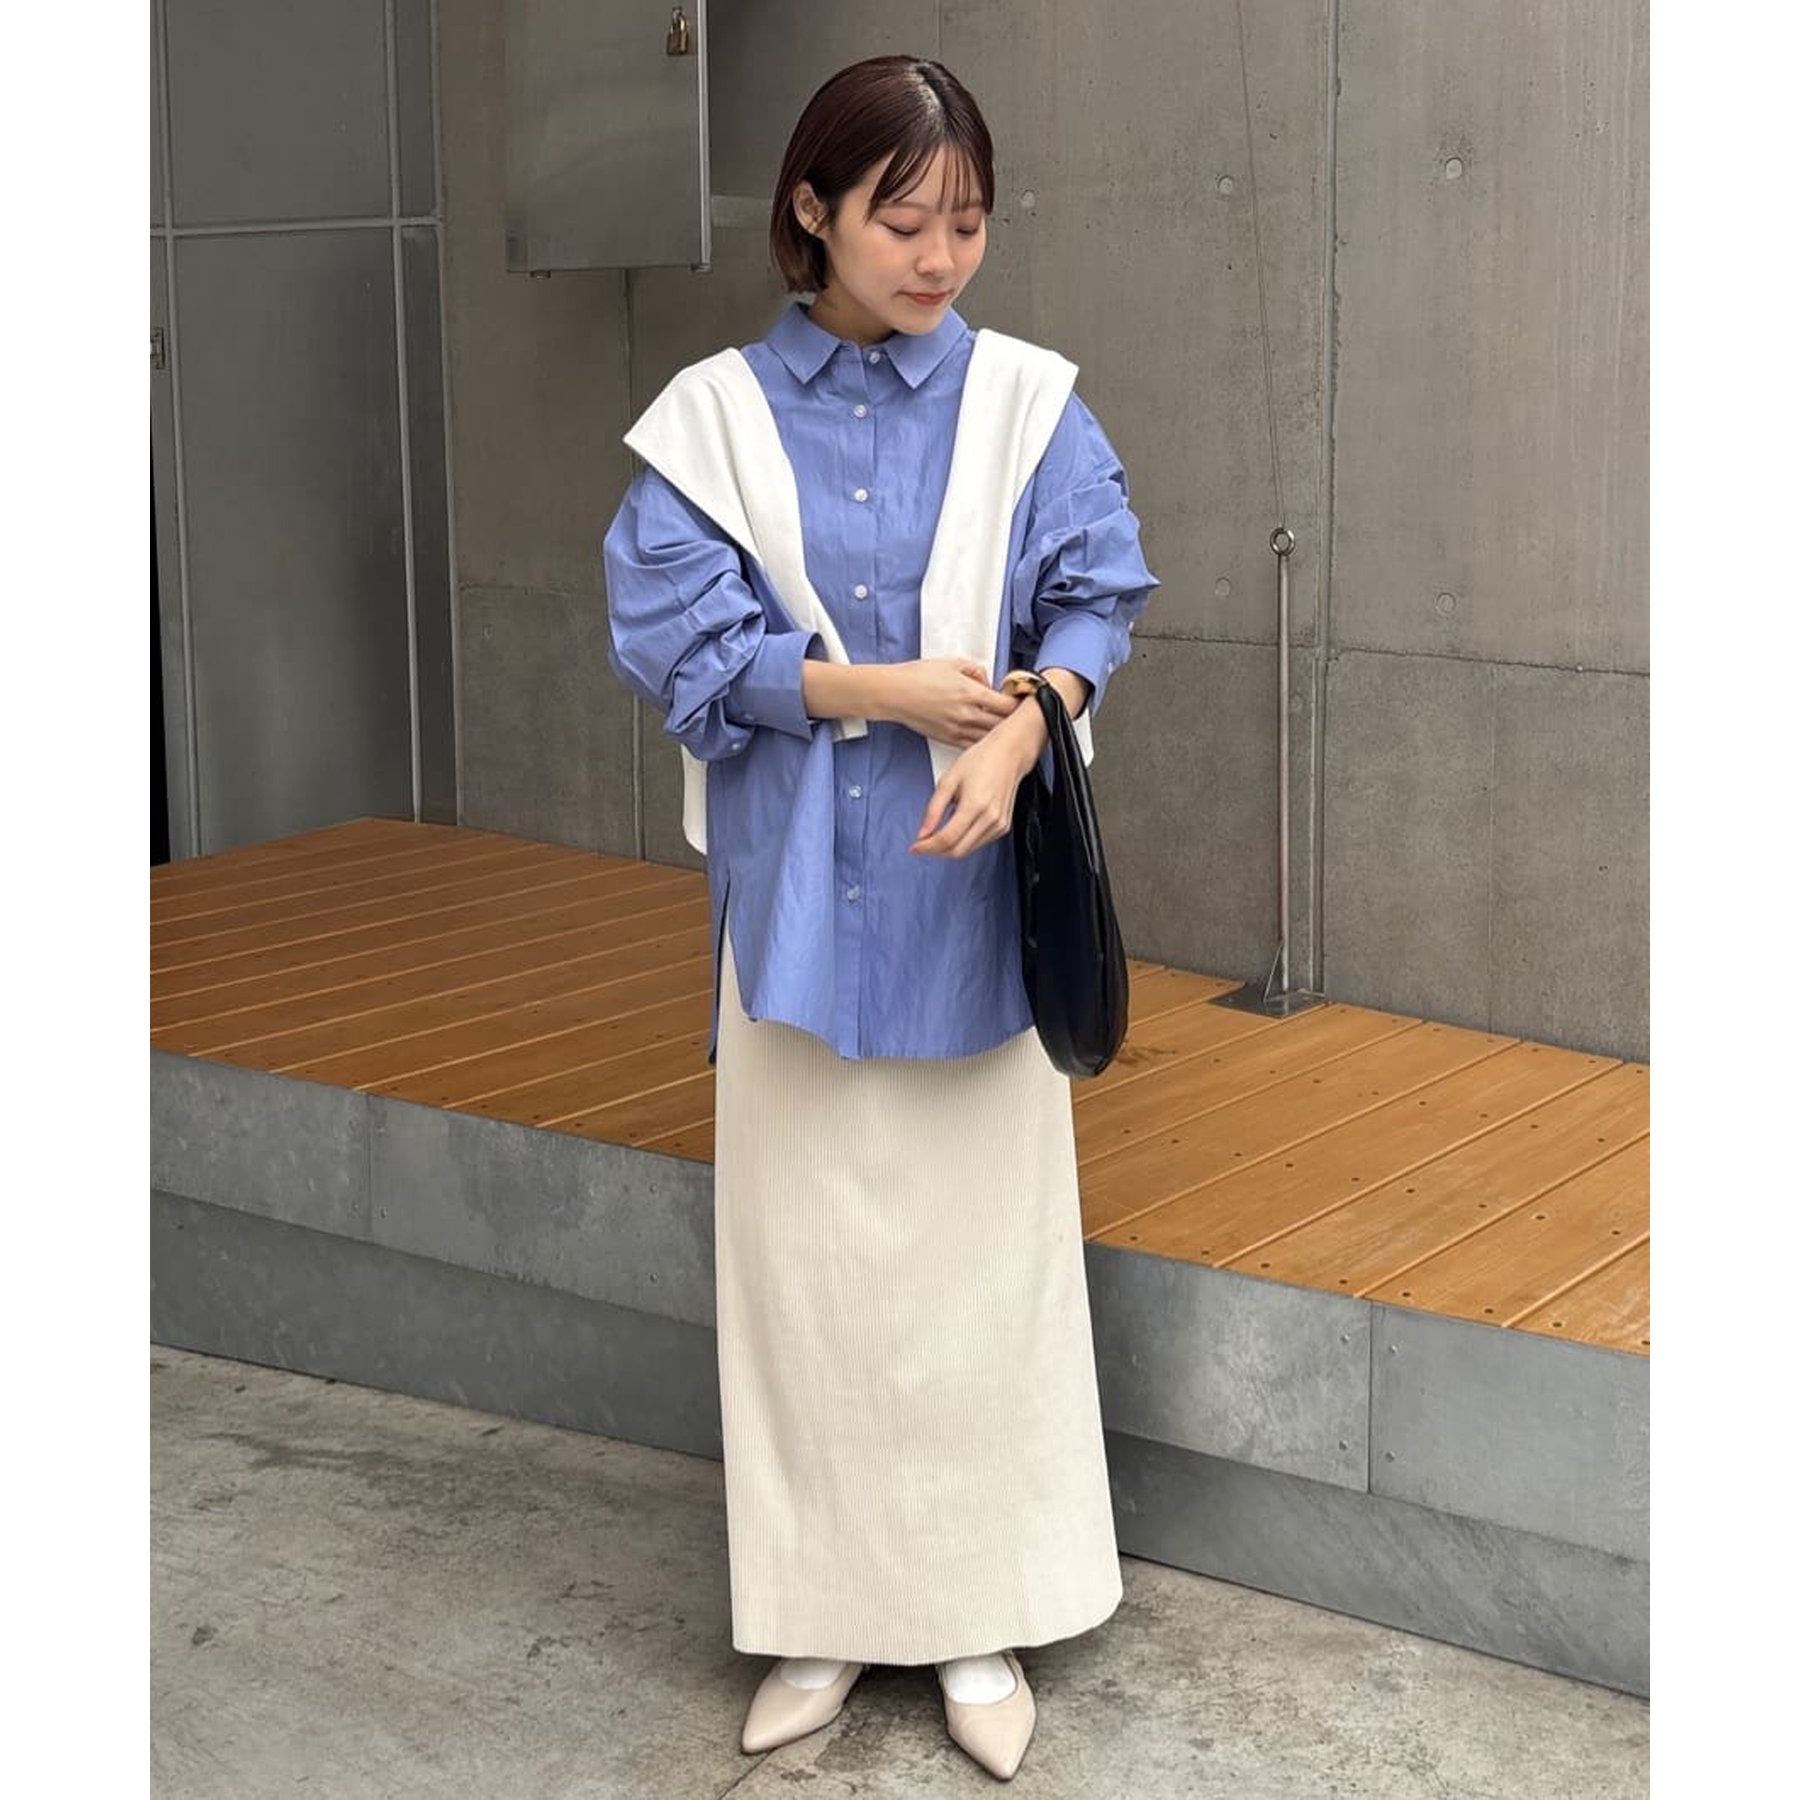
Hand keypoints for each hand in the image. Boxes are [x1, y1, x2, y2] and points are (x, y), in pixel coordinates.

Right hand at [880, 656, 1021, 747]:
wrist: (894, 694)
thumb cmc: (918, 676)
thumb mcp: (952, 663)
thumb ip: (976, 670)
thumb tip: (986, 680)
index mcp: (970, 693)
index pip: (1007, 705)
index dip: (1018, 703)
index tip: (1020, 700)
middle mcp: (966, 715)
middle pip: (1003, 725)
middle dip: (1012, 720)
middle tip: (1015, 715)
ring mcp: (957, 730)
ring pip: (990, 738)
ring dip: (998, 733)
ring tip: (1002, 727)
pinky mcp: (948, 739)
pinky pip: (973, 745)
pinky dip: (982, 741)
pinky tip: (984, 735)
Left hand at [910, 702, 1040, 858]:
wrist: (1009, 754)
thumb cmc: (981, 760)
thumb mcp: (949, 780)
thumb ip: (934, 809)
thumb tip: (923, 833)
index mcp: (975, 805)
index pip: (947, 839)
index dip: (927, 847)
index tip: (915, 846)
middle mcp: (990, 819)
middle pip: (957, 850)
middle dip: (936, 851)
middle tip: (923, 843)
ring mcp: (999, 825)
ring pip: (968, 850)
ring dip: (949, 848)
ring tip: (938, 834)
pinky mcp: (1003, 827)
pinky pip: (978, 843)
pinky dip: (963, 842)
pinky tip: (956, 829)